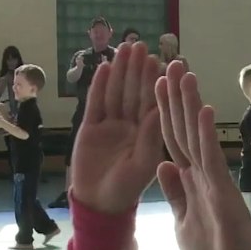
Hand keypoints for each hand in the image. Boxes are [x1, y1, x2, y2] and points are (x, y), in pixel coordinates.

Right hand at [69, 40, 163, 213]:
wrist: (97, 204)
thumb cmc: (125, 190)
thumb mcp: (142, 165)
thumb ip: (149, 137)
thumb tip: (158, 110)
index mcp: (147, 133)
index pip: (152, 102)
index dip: (155, 81)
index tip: (160, 60)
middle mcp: (129, 125)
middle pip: (133, 92)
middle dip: (137, 69)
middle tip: (141, 45)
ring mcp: (109, 125)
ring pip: (115, 93)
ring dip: (119, 71)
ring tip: (123, 48)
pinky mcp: (90, 128)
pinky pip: (95, 103)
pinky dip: (99, 86)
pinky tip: (103, 67)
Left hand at [155, 61, 250, 249]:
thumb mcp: (182, 222)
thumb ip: (174, 193)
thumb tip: (164, 164)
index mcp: (189, 182)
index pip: (171, 140)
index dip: (161, 113)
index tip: (152, 85)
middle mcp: (202, 174)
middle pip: (183, 129)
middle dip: (174, 97)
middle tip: (169, 62)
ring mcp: (214, 180)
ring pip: (198, 135)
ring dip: (190, 104)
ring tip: (183, 73)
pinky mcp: (223, 191)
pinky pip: (212, 158)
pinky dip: (206, 134)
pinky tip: (202, 109)